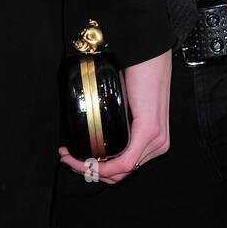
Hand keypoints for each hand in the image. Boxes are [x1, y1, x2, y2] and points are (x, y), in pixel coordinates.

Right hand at [58, 47, 171, 183]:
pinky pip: (125, 163)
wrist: (149, 53)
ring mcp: (156, 140)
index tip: (74, 158)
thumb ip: (117, 120)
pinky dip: (102, 166)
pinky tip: (84, 160)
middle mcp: (159, 145)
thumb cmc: (140, 71)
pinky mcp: (149, 132)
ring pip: (120, 172)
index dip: (96, 169)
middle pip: (120, 174)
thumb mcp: (126, 104)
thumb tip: (91, 128)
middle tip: (67, 157)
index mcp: (155, 141)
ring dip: (90, 168)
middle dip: (89, 171)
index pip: (123, 168)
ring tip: (69, 156)